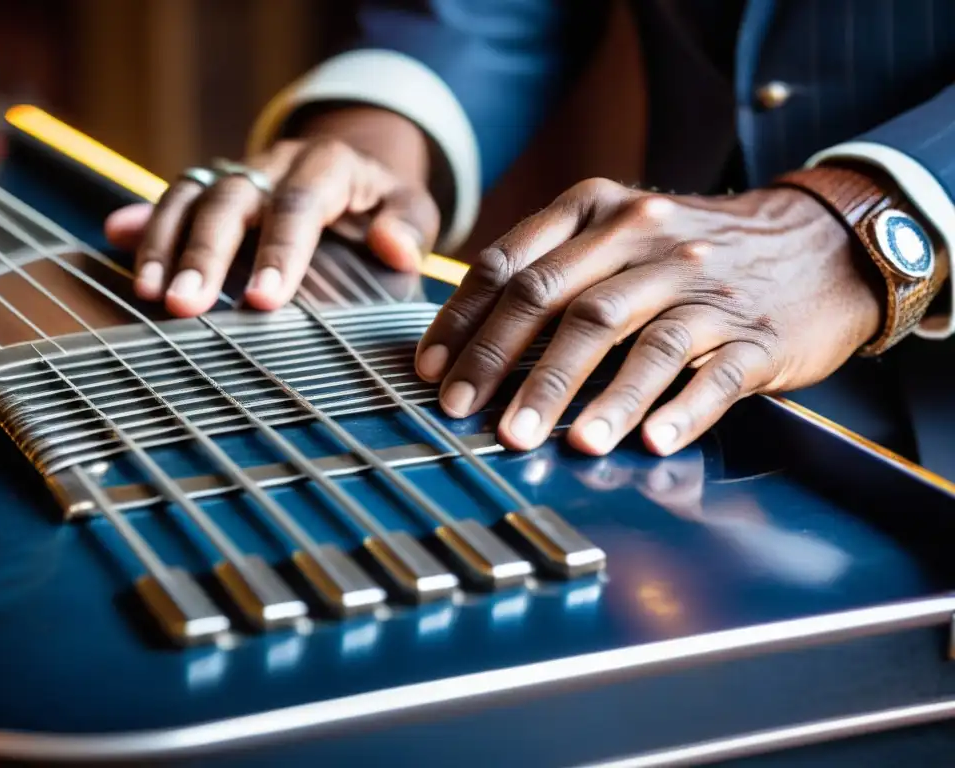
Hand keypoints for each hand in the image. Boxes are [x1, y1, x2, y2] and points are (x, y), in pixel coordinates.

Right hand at [104, 107, 437, 315]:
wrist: (356, 166)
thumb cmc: (385, 204)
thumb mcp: (414, 207)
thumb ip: (410, 226)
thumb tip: (394, 248)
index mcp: (329, 165)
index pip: (300, 203)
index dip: (279, 249)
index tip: (262, 299)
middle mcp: (275, 163)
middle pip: (232, 198)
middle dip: (206, 253)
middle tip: (185, 306)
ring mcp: (239, 172)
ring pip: (192, 194)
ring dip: (166, 242)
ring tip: (149, 294)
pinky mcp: (214, 188)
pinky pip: (173, 196)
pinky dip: (144, 218)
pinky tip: (114, 240)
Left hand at [414, 178, 883, 456]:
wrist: (817, 245)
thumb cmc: (694, 252)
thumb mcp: (620, 233)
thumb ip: (553, 268)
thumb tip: (470, 337)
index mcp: (601, 211)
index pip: (515, 265)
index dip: (466, 322)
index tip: (433, 372)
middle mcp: (650, 241)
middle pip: (566, 304)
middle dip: (508, 363)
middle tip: (469, 415)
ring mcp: (707, 288)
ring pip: (637, 341)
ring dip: (588, 396)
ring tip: (549, 441)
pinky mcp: (757, 335)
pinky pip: (714, 374)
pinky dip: (680, 409)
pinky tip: (651, 442)